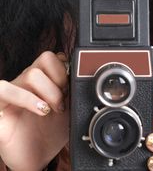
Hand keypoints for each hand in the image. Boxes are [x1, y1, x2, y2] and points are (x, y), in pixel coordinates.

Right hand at [0, 51, 68, 170]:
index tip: (71, 89)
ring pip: (30, 73)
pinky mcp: (0, 106)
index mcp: (43, 78)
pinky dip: (25, 98)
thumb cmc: (50, 132)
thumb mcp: (69, 110)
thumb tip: (80, 77)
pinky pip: (4, 90)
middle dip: (60, 79)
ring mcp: (14, 92)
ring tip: (52, 109)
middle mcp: (28, 81)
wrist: (36, 159)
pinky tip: (39, 110)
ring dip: (48, 90)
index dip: (65, 70)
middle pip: (45, 58)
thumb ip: (73, 91)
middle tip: (63, 100)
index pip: (54, 56)